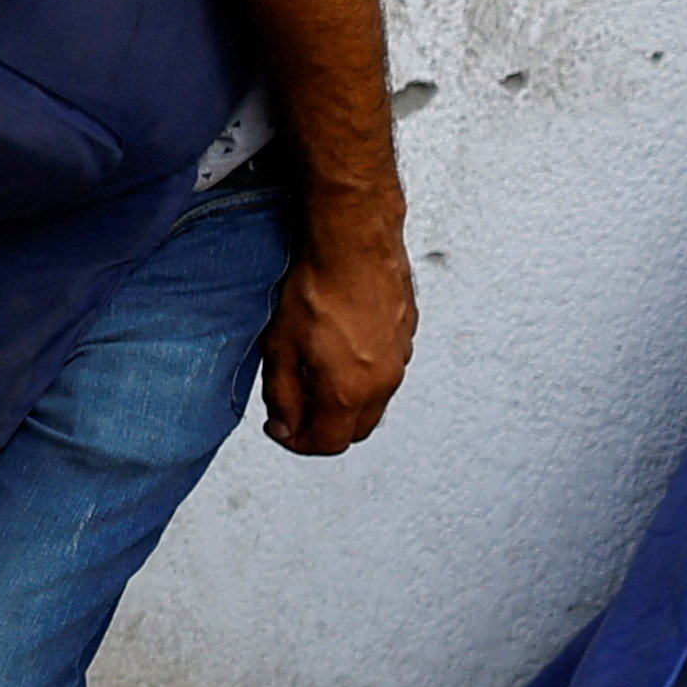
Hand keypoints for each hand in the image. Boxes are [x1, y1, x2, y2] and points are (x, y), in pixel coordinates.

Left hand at [261, 234, 415, 455]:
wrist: (354, 242)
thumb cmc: (317, 286)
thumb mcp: (280, 348)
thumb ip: (282, 395)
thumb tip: (286, 423)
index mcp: (350, 392)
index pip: (328, 443)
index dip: (297, 442)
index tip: (281, 426)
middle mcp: (384, 381)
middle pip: (356, 430)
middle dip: (324, 428)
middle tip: (296, 409)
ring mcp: (401, 357)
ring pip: (375, 401)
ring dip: (346, 401)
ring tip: (316, 375)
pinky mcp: (407, 334)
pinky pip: (386, 370)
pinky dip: (364, 375)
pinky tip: (340, 349)